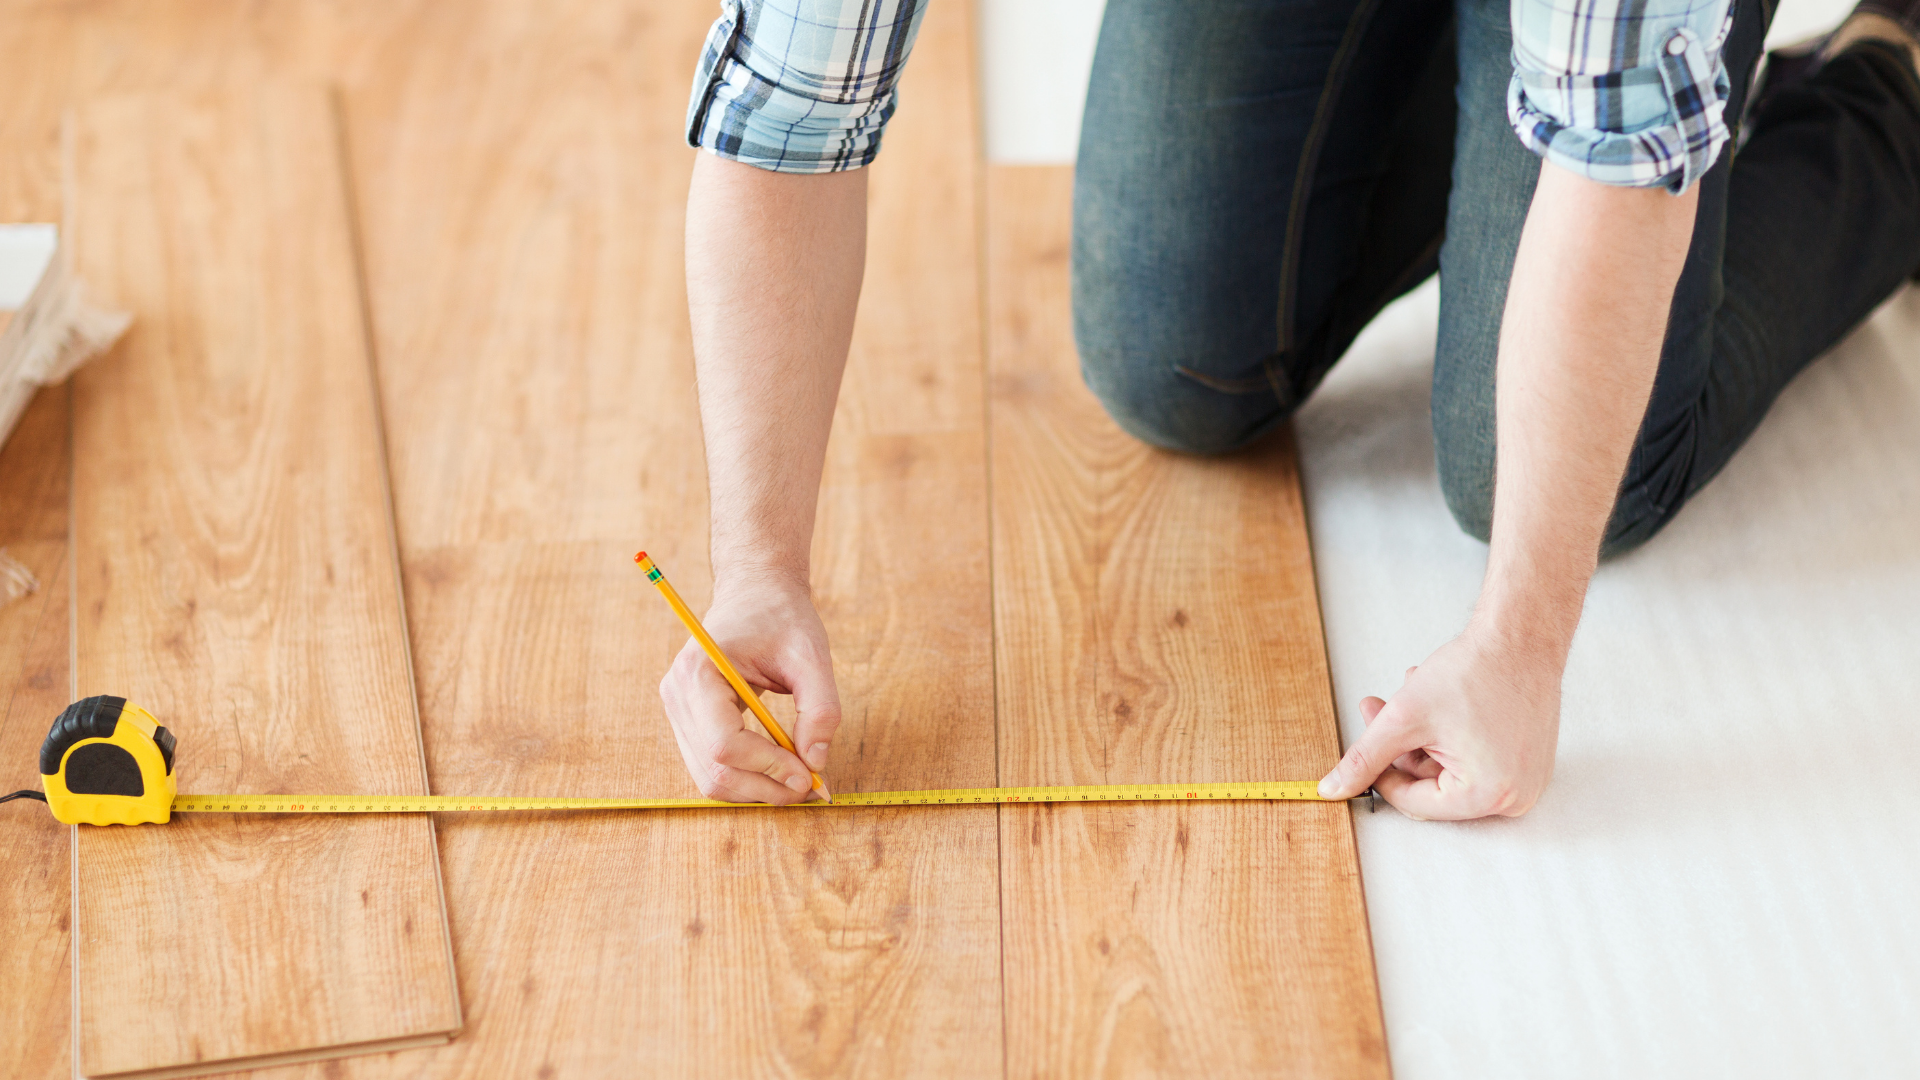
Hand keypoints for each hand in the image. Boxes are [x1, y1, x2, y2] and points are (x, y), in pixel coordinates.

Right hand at [657, 578, 841, 803]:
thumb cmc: (782, 617)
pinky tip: (781, 771)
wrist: (756, 595)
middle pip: (714, 769)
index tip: (810, 775)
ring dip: (757, 791)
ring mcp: (678, 711)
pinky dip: (748, 779)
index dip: (768, 766)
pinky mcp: (689, 723)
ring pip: (711, 778)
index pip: (724, 743)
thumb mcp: (812, 655)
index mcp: (699, 671)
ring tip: (800, 781)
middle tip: (812, 787)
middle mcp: (677, 695)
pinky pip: (713, 768)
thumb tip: (816, 763)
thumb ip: (821, 708)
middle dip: (765, 787)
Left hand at [1316, 625, 1562, 819]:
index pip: (1413, 803)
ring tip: (1412, 691)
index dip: (1381, 774)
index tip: (1367, 749)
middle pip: (1432, 786)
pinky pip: (1474, 760)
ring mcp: (1524, 780)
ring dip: (1421, 735)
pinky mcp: (1527, 762)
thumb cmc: (1476, 672)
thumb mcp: (1404, 718)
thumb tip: (1334, 789)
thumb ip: (1365, 758)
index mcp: (1486, 795)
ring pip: (1449, 770)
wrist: (1521, 637)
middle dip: (1401, 745)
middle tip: (1377, 709)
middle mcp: (1513, 797)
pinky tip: (1437, 701)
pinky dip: (1448, 735)